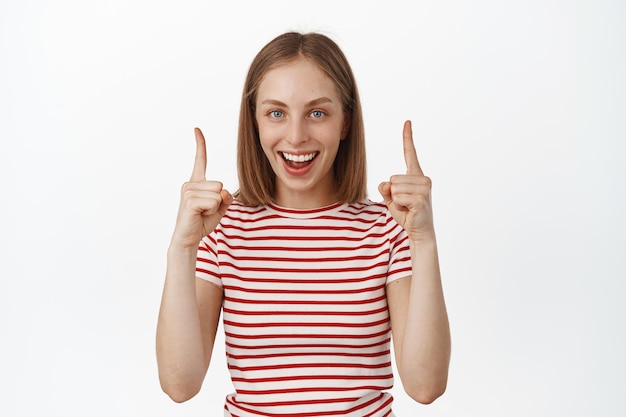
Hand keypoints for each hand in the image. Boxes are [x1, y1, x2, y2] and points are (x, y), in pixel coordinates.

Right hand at [170, 128, 231, 248]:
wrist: (188, 239)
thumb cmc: (202, 222)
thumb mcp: (220, 207)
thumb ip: (225, 196)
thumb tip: (223, 190)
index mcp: (196, 183)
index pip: (200, 160)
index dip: (200, 145)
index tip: (197, 129)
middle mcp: (190, 184)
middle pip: (220, 185)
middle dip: (219, 201)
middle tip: (205, 211)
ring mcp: (188, 191)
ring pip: (218, 193)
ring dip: (215, 207)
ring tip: (202, 213)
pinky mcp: (189, 200)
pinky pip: (214, 201)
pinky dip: (212, 211)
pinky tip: (199, 215)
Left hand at [378, 120, 434, 242]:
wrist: (419, 231)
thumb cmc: (407, 214)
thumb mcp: (392, 199)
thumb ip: (386, 189)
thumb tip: (386, 183)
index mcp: (416, 175)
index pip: (410, 153)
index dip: (407, 137)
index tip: (407, 122)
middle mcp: (423, 178)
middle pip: (393, 178)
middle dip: (393, 194)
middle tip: (404, 204)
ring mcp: (424, 188)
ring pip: (394, 188)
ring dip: (396, 201)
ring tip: (407, 208)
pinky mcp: (421, 198)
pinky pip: (398, 197)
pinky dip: (398, 205)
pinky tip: (409, 211)